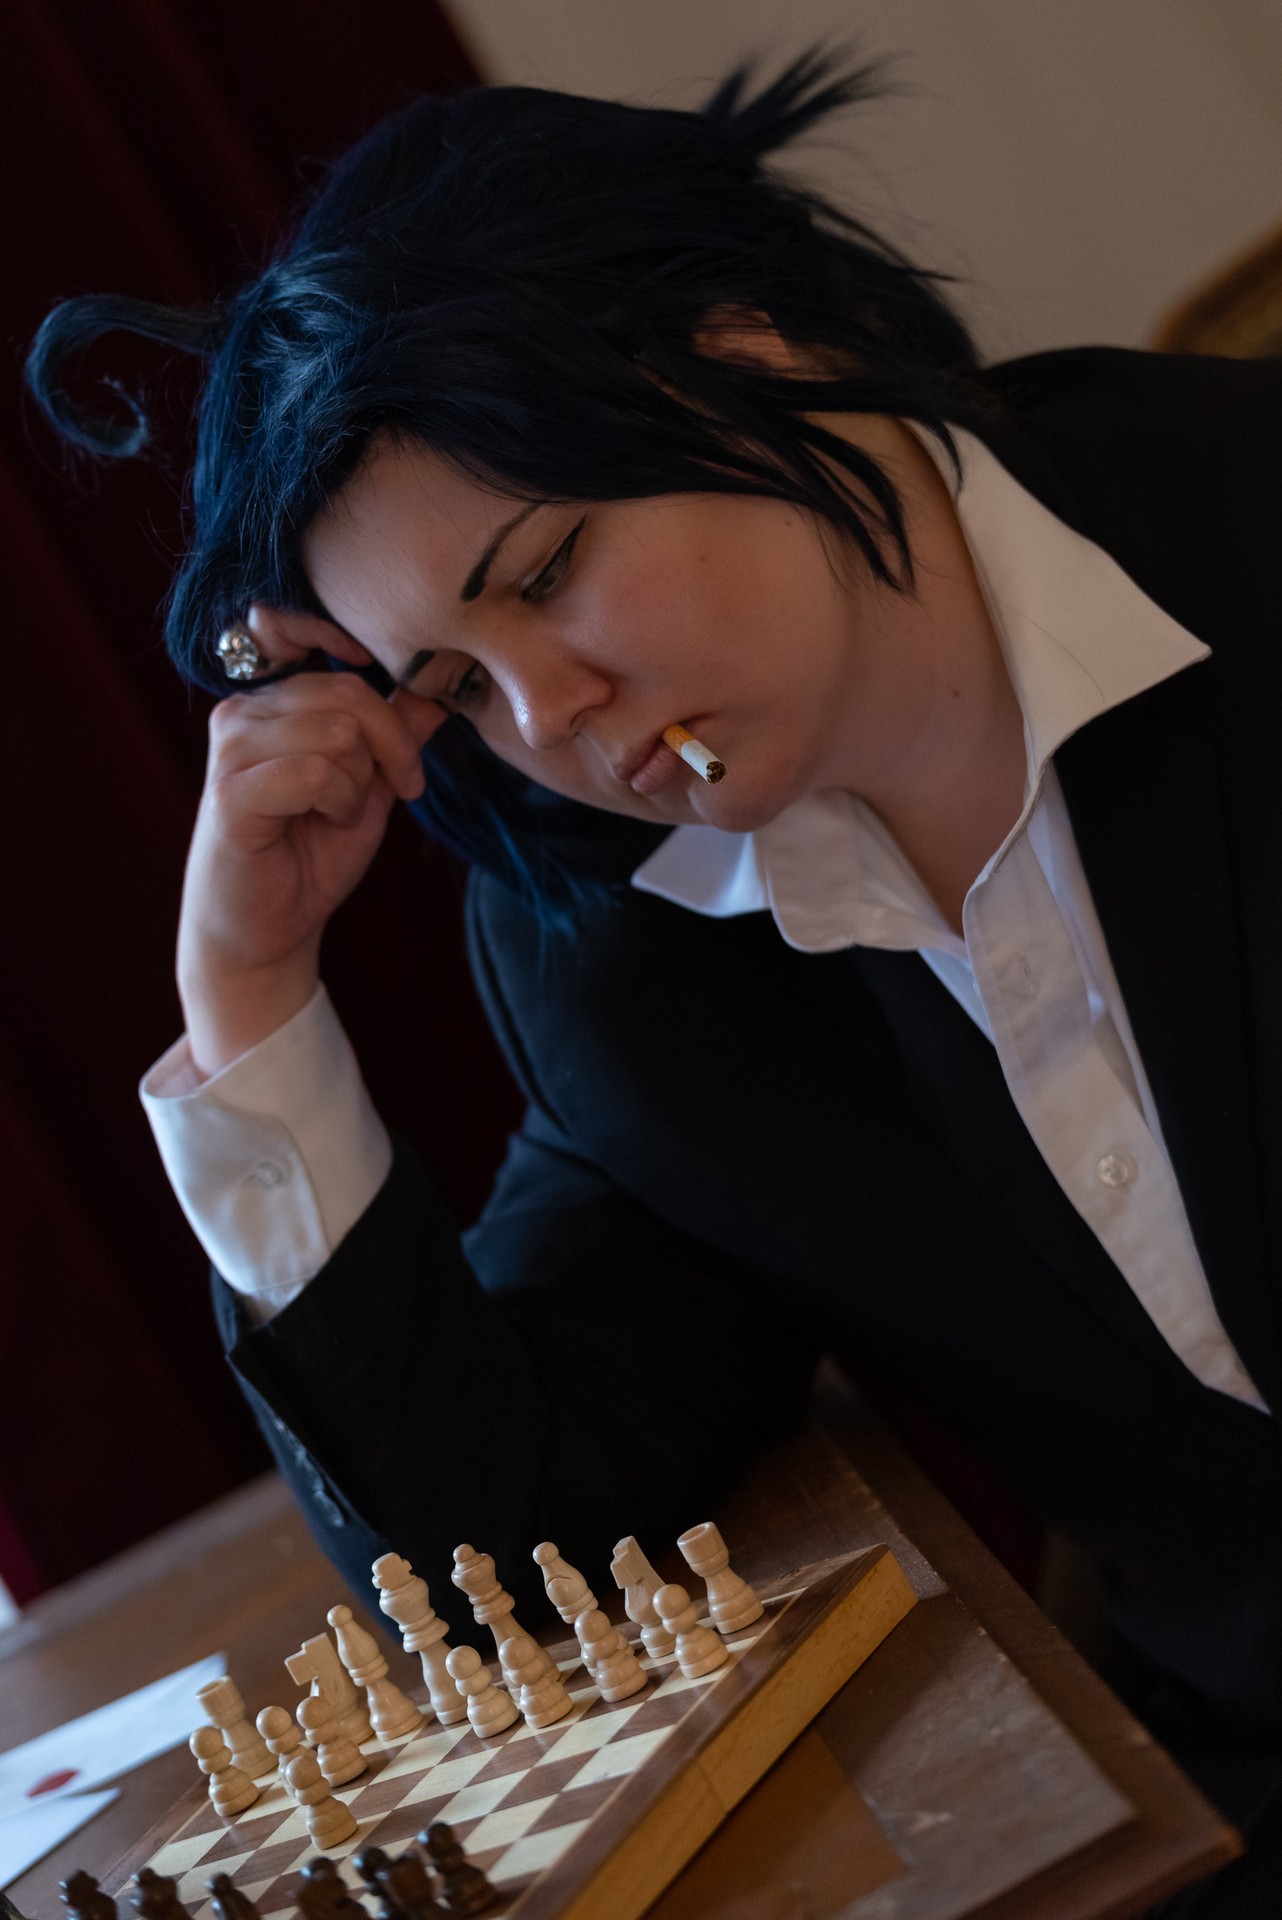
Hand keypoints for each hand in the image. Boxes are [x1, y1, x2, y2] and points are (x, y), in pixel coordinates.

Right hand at [177, 606, 445, 1074]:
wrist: (267, 932)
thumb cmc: (310, 858)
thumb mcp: (368, 788)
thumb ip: (394, 737)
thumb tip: (438, 691)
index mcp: (270, 700)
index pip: (322, 643)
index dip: (361, 655)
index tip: (396, 702)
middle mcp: (242, 711)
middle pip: (349, 693)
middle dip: (393, 745)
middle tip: (402, 787)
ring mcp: (231, 747)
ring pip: (338, 731)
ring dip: (360, 783)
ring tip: (340, 813)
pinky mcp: (230, 791)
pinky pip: (316, 772)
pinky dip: (340, 802)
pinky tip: (325, 823)